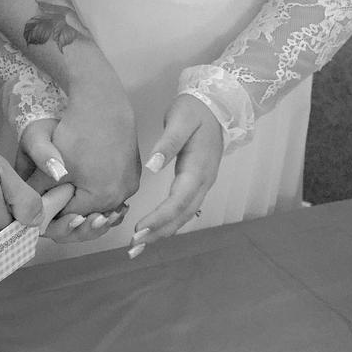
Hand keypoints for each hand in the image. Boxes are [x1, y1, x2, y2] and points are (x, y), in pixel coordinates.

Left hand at [16, 118, 128, 243]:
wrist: (102, 103)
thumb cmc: (76, 134)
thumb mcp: (52, 166)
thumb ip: (38, 191)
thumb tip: (30, 208)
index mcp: (103, 198)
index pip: (71, 216)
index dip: (54, 211)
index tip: (41, 204)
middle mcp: (122, 195)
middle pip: (90, 211)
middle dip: (70, 205)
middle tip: (53, 195)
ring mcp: (132, 182)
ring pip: (102, 199)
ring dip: (85, 196)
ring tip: (69, 184)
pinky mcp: (135, 170)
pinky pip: (113, 187)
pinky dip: (99, 185)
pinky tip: (86, 174)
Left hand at [129, 94, 223, 251]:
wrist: (218, 104)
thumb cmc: (195, 110)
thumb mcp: (179, 120)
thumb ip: (167, 143)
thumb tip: (152, 166)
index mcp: (198, 169)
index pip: (177, 201)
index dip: (159, 218)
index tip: (139, 229)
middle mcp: (204, 182)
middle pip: (182, 215)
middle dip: (159, 232)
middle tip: (134, 246)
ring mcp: (204, 184)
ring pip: (184, 215)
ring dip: (164, 231)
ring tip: (140, 245)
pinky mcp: (199, 182)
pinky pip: (185, 208)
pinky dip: (170, 222)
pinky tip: (157, 230)